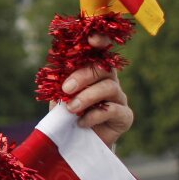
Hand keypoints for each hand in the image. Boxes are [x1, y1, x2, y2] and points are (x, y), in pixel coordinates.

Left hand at [60, 34, 133, 148]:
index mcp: (93, 71)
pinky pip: (114, 111)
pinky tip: (81, 122)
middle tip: (66, 88)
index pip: (99, 51)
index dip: (99, 41)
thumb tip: (54, 69)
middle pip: (104, 68)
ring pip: (110, 88)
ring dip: (87, 97)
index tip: (92, 38)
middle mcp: (109, 80)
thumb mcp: (59, 95)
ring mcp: (119, 98)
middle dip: (83, 76)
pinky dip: (94, 116)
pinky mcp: (124, 117)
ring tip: (71, 108)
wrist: (76, 140)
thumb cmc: (67, 113)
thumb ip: (59, 81)